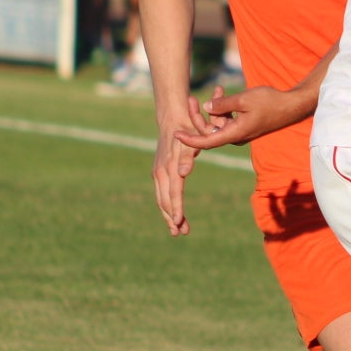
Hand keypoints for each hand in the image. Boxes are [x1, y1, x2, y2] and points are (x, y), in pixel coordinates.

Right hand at [153, 118, 202, 235]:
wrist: (173, 117)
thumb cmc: (187, 128)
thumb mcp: (191, 141)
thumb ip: (186, 158)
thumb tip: (183, 173)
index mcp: (170, 166)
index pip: (174, 193)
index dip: (177, 209)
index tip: (179, 223)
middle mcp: (162, 171)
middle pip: (165, 201)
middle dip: (172, 218)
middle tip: (180, 234)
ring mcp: (158, 171)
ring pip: (161, 199)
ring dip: (169, 215)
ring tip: (177, 230)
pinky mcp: (158, 170)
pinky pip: (161, 192)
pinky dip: (166, 205)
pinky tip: (171, 214)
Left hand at [176, 84, 304, 149]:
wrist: (291, 106)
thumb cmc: (270, 102)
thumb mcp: (244, 99)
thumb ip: (223, 104)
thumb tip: (206, 106)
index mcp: (235, 134)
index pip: (206, 142)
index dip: (189, 139)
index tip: (175, 134)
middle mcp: (235, 136)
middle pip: (209, 131)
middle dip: (198, 115)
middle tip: (192, 99)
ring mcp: (240, 131)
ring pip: (217, 123)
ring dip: (212, 108)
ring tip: (216, 88)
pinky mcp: (243, 125)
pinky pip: (226, 119)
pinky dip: (222, 108)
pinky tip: (221, 92)